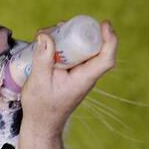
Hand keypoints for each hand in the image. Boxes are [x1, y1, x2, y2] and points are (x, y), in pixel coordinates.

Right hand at [21, 20, 117, 135]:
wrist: (41, 124)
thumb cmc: (41, 107)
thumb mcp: (38, 82)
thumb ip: (42, 58)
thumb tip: (45, 35)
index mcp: (84, 79)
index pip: (106, 58)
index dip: (110, 39)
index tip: (104, 24)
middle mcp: (85, 75)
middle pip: (93, 47)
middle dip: (80, 31)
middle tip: (60, 25)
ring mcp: (78, 75)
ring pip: (81, 49)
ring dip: (67, 37)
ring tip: (45, 34)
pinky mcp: (71, 74)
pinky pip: (72, 55)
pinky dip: (62, 46)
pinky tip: (47, 43)